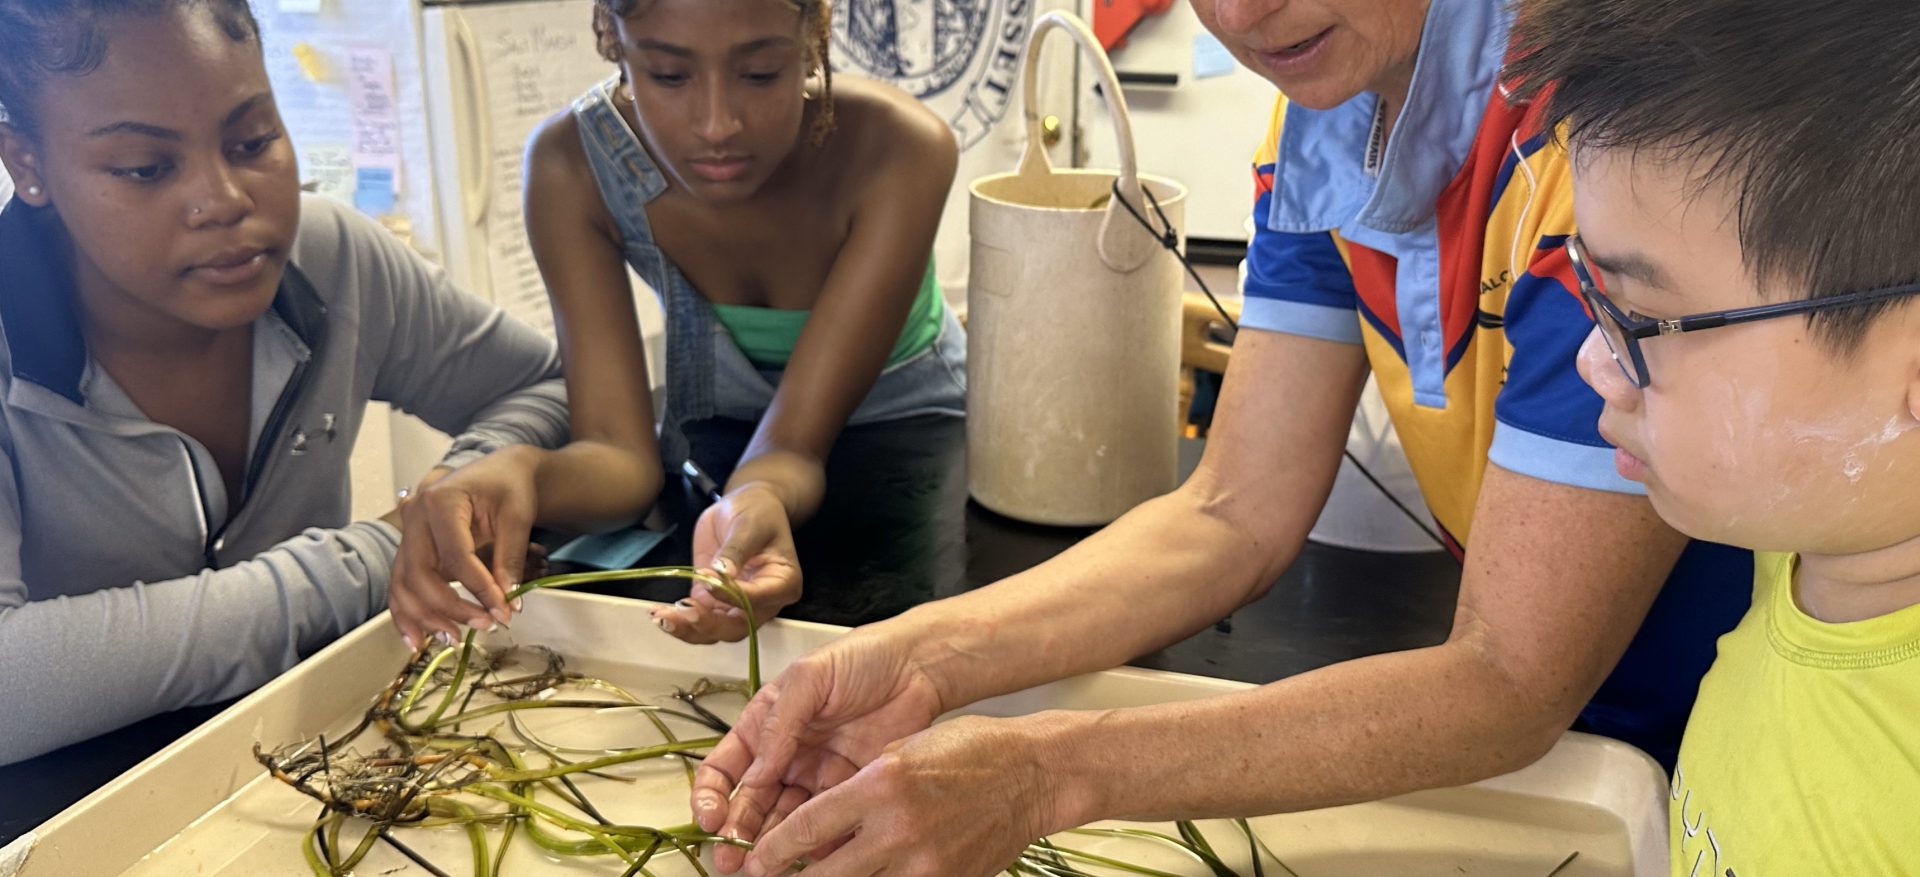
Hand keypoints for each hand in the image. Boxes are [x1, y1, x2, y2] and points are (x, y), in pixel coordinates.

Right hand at [387, 448, 540, 647]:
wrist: (499, 471)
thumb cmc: (509, 486)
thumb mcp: (518, 516)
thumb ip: (510, 558)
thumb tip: (507, 601)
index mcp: (441, 501)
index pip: (456, 555)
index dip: (479, 588)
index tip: (503, 611)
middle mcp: (415, 516)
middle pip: (419, 574)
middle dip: (449, 607)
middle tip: (484, 625)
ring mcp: (408, 533)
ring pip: (403, 584)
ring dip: (424, 617)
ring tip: (452, 640)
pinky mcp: (411, 549)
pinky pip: (401, 585)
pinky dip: (407, 613)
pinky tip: (417, 639)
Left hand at [653, 483, 800, 643]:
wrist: (745, 506)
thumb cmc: (757, 512)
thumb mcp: (749, 525)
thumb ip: (736, 550)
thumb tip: (722, 574)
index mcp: (782, 584)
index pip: (757, 601)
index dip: (732, 595)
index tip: (710, 578)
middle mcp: (761, 603)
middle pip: (736, 627)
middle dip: (706, 624)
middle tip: (682, 610)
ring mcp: (735, 605)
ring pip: (714, 630)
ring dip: (687, 628)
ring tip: (661, 616)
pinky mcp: (712, 600)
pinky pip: (696, 618)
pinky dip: (677, 619)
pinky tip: (658, 612)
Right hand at [689, 628, 945, 872]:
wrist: (918, 666)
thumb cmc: (861, 657)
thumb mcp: (809, 677)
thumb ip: (779, 724)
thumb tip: (755, 774)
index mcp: (764, 726)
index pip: (724, 768)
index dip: (711, 796)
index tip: (710, 820)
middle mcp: (786, 756)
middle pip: (752, 803)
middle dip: (737, 833)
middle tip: (732, 858)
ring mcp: (817, 775)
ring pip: (786, 819)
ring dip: (772, 844)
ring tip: (765, 865)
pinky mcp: (850, 789)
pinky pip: (828, 822)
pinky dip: (817, 841)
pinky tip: (812, 854)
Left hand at [733, 715, 1066, 876]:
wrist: (1032, 773)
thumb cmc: (970, 752)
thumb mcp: (902, 752)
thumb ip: (857, 791)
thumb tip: (815, 828)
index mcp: (881, 785)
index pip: (805, 829)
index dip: (770, 852)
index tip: (752, 861)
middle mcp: (898, 828)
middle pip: (822, 875)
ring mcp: (925, 863)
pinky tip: (868, 876)